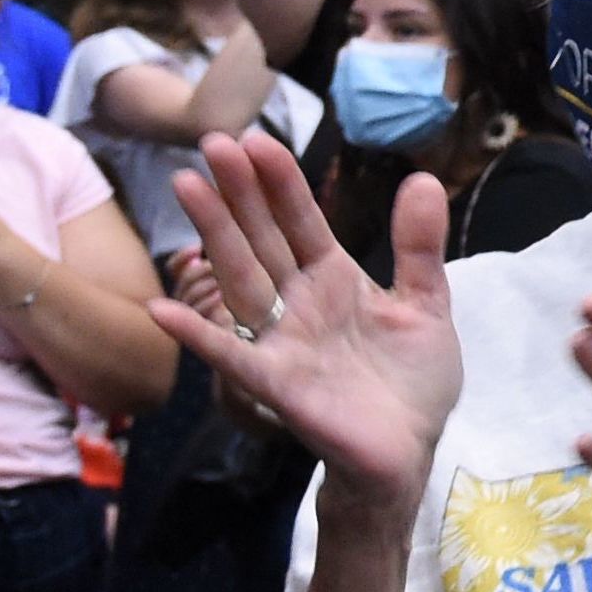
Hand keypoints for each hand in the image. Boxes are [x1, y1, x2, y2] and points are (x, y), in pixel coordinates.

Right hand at [145, 132, 460, 515]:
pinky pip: (231, 356)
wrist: (408, 451)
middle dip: (239, 193)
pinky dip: (197, 335)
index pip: (302, 223)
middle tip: (211, 141)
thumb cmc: (412, 382)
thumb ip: (419, 248)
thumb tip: (423, 180)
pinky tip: (163, 310)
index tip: (256, 140)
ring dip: (213, 235)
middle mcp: (300, 304)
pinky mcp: (278, 384)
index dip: (281, 184)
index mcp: (335, 281)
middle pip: (262, 239)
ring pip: (242, 279)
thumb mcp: (427, 305)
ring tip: (185, 185)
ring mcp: (283, 341)